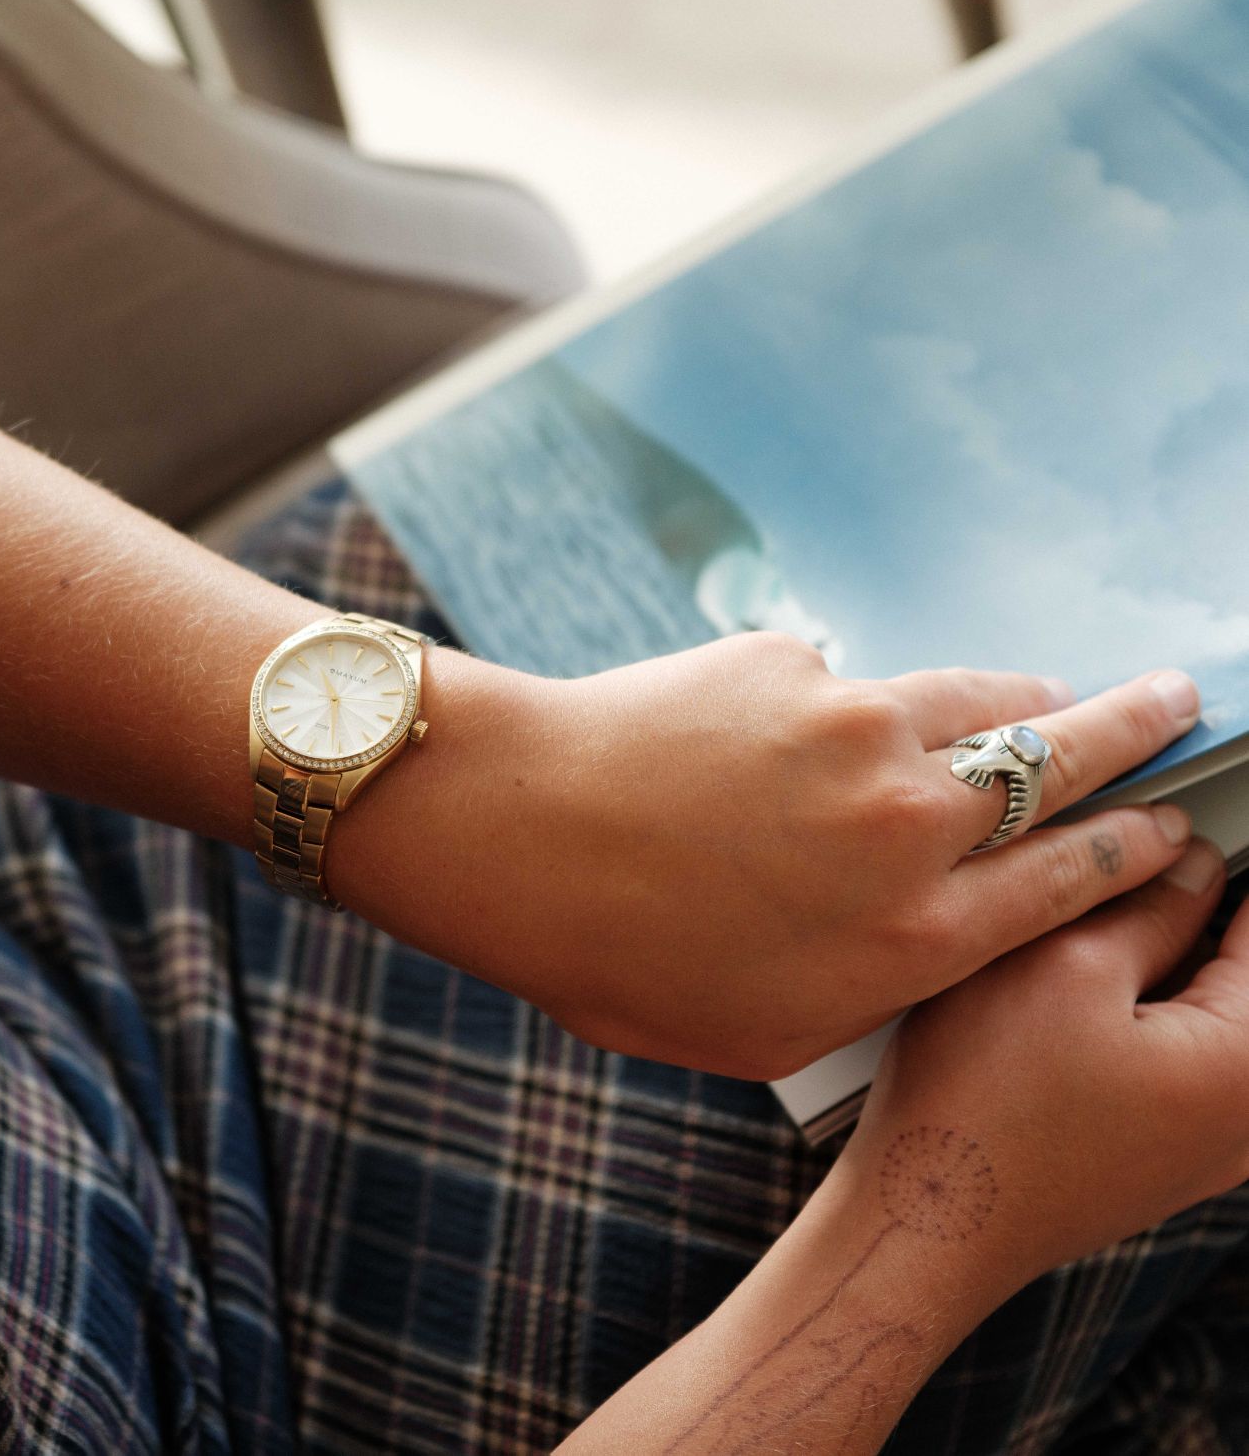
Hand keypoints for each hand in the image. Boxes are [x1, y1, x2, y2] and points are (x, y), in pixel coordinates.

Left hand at [334, 631, 1201, 1078]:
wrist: (510, 834)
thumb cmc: (619, 956)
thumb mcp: (765, 1027)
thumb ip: (873, 979)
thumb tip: (926, 930)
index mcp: (915, 935)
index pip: (1074, 875)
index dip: (1137, 842)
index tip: (1169, 820)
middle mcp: (911, 822)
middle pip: (1066, 760)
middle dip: (1140, 729)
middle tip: (1181, 701)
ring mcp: (856, 726)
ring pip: (982, 695)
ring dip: (1034, 693)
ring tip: (1059, 691)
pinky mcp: (792, 664)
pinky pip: (854, 682)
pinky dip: (863, 704)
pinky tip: (814, 730)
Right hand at [840, 835, 1248, 1282]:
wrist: (927, 1214)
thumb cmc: (982, 1104)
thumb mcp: (1060, 963)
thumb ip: (1143, 901)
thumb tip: (1187, 859)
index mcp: (1247, 1062)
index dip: (1218, 856)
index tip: (1177, 826)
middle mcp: (1244, 1115)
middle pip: (1233, 968)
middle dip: (1180, 910)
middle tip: (1106, 875)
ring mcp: (1203, 1144)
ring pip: (1196, 1008)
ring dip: (1147, 958)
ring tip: (1067, 931)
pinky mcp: (1155, 1154)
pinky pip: (1167, 1054)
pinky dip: (1126, 1008)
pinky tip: (1057, 994)